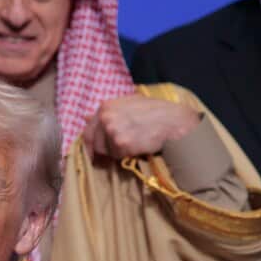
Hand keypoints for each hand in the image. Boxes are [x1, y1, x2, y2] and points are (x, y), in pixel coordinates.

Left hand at [81, 95, 200, 158]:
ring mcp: (112, 130)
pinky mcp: (121, 144)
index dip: (91, 144)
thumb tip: (84, 118)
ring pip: (106, 152)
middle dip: (106, 150)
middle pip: (95, 144)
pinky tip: (139, 147)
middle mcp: (105, 117)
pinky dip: (127, 156)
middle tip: (123, 149)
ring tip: (135, 144)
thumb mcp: (131, 104)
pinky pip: (118, 157)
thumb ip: (108, 111)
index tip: (94, 154)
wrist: (176, 122)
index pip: (88, 131)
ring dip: (118, 153)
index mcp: (105, 106)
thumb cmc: (156, 112)